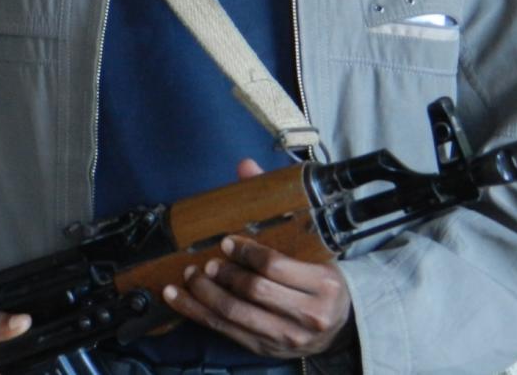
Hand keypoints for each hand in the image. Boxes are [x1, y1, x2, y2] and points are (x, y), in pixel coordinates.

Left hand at [160, 159, 353, 358]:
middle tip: (207, 261)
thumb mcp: (312, 245)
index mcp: (323, 284)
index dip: (246, 252)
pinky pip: (224, 330)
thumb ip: (279, 204)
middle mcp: (309, 315)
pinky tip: (178, 297)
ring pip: (235, 313)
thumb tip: (246, 167)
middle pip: (254, 291)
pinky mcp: (266, 348)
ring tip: (190, 275)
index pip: (275, 266)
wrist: (338, 323)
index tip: (227, 241)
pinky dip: (196, 312)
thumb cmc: (320, 278)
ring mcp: (287, 337)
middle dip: (225, 273)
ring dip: (205, 293)